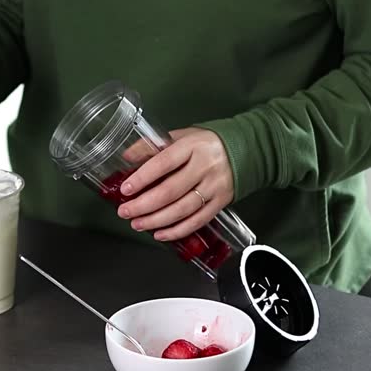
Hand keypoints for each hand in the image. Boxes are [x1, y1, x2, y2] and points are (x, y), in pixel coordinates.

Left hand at [116, 128, 234, 240]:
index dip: (143, 178)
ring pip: (182, 209)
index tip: (126, 189)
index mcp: (192, 146)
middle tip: (125, 212)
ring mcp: (214, 187)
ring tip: (137, 224)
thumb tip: (127, 157)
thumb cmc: (205, 144)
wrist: (244, 150)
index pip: (163, 163)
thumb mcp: (180, 136)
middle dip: (144, 205)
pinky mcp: (221, 203)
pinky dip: (177, 231)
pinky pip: (197, 221)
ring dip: (156, 220)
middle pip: (170, 190)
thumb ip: (153, 145)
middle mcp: (205, 166)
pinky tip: (160, 233)